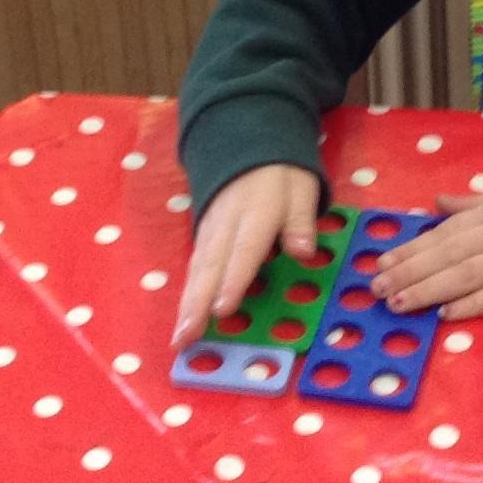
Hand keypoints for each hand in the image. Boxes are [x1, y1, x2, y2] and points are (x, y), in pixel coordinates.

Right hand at [172, 165, 318, 348]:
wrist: (248, 145)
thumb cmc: (281, 175)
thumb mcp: (301, 189)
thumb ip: (301, 220)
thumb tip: (303, 251)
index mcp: (256, 213)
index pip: (243, 251)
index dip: (232, 281)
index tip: (221, 310)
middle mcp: (226, 225)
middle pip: (210, 267)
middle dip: (196, 304)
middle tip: (185, 337)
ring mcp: (210, 230)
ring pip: (197, 270)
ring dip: (186, 305)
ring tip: (179, 337)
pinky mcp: (203, 236)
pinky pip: (195, 267)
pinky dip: (187, 294)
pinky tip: (184, 319)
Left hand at [369, 176, 482, 320]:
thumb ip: (472, 204)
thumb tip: (437, 203)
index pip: (442, 233)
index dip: (411, 249)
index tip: (383, 262)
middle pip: (446, 255)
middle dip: (409, 272)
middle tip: (378, 288)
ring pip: (465, 276)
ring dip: (429, 290)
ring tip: (400, 303)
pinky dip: (473, 305)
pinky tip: (447, 314)